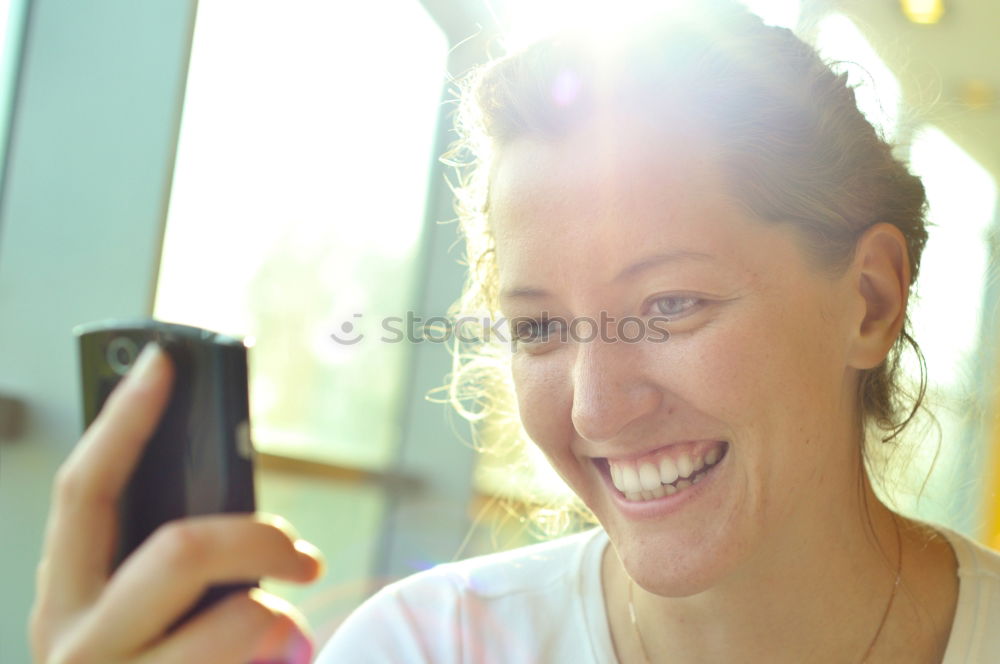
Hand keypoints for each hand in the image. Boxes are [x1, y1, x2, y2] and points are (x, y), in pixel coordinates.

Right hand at [29, 343, 323, 662]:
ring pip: (241, 622)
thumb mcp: (139, 624)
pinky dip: (285, 661)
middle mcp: (75, 648)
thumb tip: (237, 508)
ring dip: (284, 622)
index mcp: (63, 603)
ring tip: (286, 637)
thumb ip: (165, 568)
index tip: (165, 359)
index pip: (84, 490)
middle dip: (261, 536)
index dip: (122, 418)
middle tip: (304, 554)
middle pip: (183, 549)